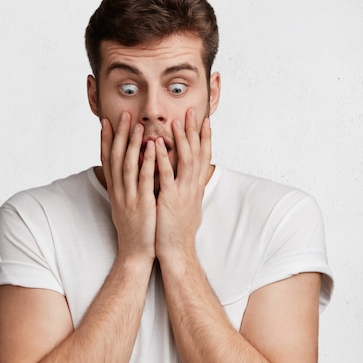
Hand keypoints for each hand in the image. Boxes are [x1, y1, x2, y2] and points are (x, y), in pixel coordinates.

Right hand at [101, 112, 156, 261]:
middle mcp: (119, 191)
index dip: (106, 141)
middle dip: (119, 135)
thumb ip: (125, 188)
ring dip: (132, 144)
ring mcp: (130, 197)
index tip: (106, 123)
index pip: (107, 160)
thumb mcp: (125, 206)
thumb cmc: (134, 230)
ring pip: (129, 165)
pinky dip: (148, 162)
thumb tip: (125, 173)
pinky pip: (145, 179)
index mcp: (115, 191)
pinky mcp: (143, 204)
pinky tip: (152, 148)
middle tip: (123, 115)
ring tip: (137, 125)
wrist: (135, 254)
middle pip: (116, 158)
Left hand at [154, 108, 211, 262]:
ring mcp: (183, 192)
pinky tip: (157, 144)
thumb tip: (189, 176)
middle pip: (198, 152)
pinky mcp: (170, 200)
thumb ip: (187, 187)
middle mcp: (193, 186)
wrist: (176, 251)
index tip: (204, 120)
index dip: (205, 137)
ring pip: (186, 160)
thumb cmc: (178, 229)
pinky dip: (162, 159)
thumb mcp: (187, 204)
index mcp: (195, 186)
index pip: (203, 156)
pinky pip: (167, 175)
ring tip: (176, 120)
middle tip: (193, 111)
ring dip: (181, 139)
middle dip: (195, 131)